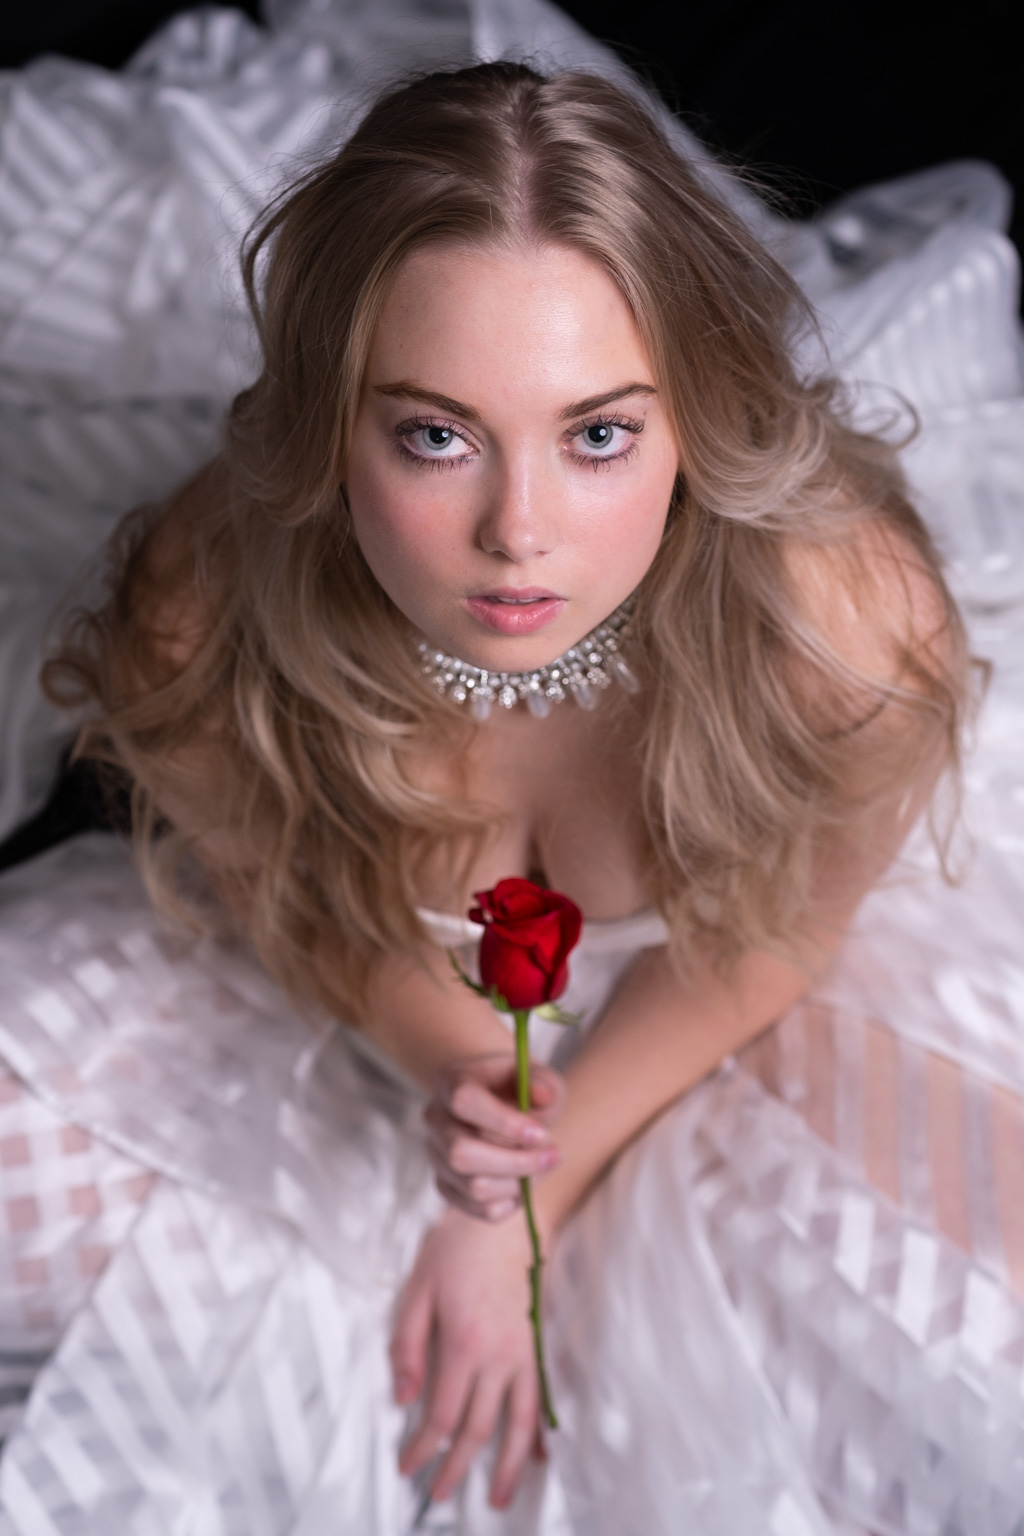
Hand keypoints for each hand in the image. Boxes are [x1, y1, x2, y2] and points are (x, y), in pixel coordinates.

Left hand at [391, 1207, 545, 1508]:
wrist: (509, 1217)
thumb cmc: (457, 1246)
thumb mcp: (418, 1289)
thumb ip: (408, 1345)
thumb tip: (404, 1398)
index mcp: (463, 1343)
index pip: (441, 1414)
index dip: (423, 1448)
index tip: (408, 1467)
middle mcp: (499, 1356)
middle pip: (479, 1429)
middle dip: (457, 1468)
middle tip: (440, 1495)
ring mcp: (523, 1352)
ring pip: (519, 1423)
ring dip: (508, 1466)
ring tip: (500, 1499)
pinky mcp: (536, 1345)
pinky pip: (541, 1398)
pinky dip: (539, 1433)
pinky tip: (538, 1457)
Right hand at [424, 1053, 564, 1220]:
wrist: (498, 1104)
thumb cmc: (517, 1087)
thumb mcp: (535, 1074)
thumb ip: (542, 1082)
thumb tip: (541, 1096)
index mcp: (451, 1081)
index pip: (464, 1102)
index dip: (505, 1123)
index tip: (542, 1134)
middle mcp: (435, 1119)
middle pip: (462, 1154)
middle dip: (517, 1162)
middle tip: (554, 1155)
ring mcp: (437, 1155)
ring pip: (474, 1187)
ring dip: (520, 1183)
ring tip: (545, 1164)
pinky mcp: (447, 1185)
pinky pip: (481, 1209)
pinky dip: (513, 1201)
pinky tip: (526, 1180)